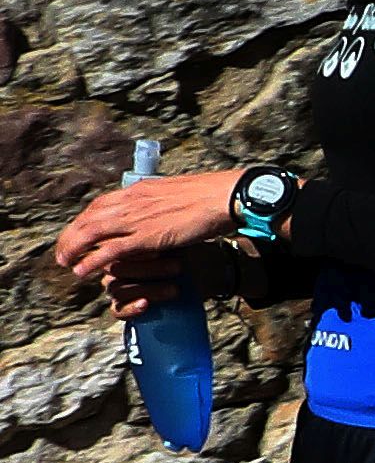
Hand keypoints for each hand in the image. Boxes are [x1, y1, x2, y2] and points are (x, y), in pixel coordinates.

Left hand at [56, 166, 238, 292]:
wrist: (223, 197)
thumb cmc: (210, 196)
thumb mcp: (175, 194)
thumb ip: (158, 203)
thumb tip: (156, 211)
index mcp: (138, 190)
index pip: (99, 205)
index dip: (85, 221)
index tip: (79, 233)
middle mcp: (129, 201)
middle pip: (88, 219)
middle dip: (71, 236)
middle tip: (64, 251)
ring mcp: (135, 218)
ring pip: (90, 234)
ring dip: (73, 249)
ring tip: (65, 262)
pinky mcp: (145, 237)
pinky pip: (109, 251)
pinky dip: (91, 261)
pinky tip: (82, 272)